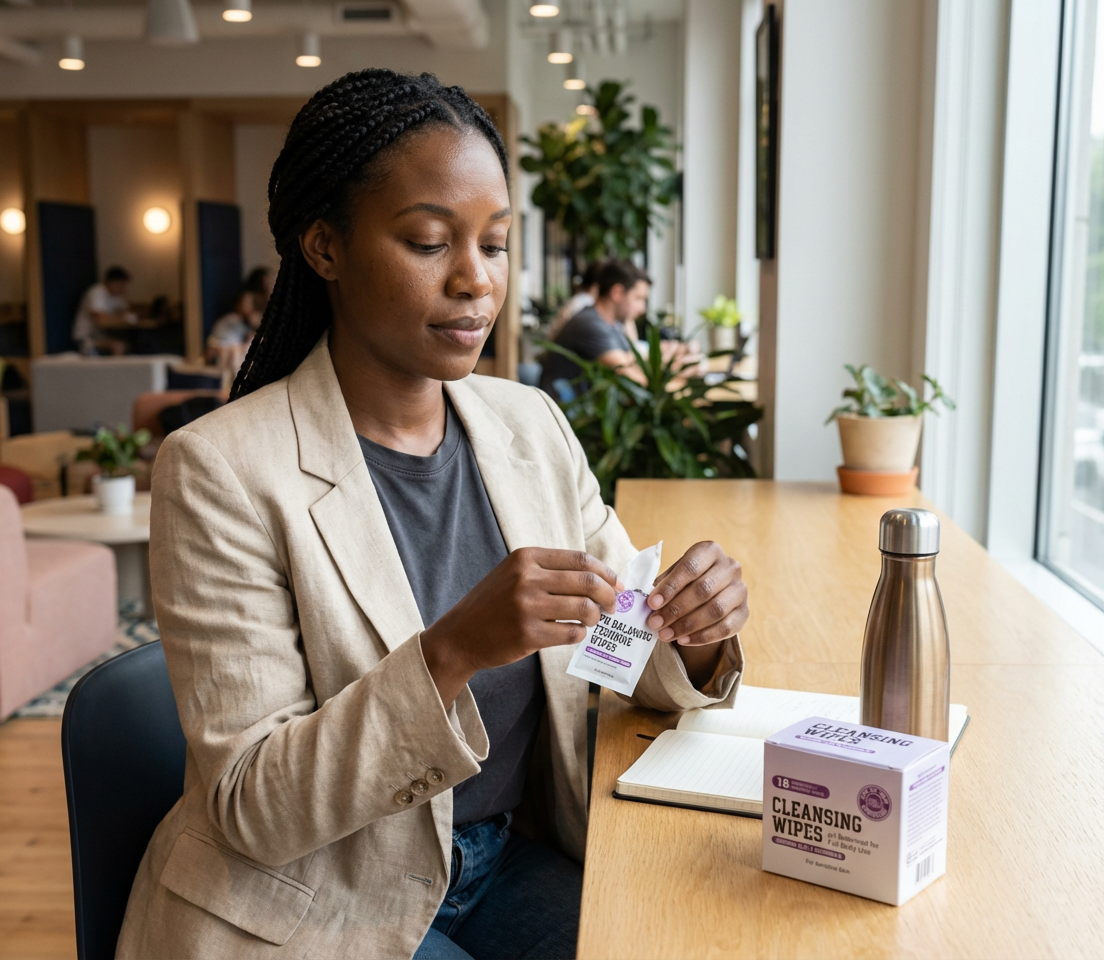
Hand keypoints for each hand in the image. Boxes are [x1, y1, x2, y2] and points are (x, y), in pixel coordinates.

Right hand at [421, 548, 622, 706]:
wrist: (460, 634)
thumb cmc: (493, 603)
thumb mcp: (514, 573)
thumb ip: (549, 570)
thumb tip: (598, 577)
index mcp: (526, 557)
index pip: (580, 559)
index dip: (606, 572)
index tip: (617, 584)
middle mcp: (526, 578)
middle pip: (587, 581)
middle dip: (608, 595)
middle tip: (612, 606)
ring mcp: (527, 607)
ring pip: (584, 608)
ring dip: (595, 616)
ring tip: (592, 620)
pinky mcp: (528, 634)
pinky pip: (571, 633)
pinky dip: (580, 634)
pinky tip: (575, 633)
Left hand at [645, 542, 747, 685]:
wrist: (713, 592)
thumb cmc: (686, 581)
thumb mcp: (674, 576)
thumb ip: (663, 586)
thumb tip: (647, 602)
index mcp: (710, 551)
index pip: (690, 567)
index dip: (670, 586)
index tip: (652, 603)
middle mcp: (730, 567)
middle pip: (703, 590)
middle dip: (675, 609)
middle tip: (655, 623)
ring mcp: (740, 589)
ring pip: (715, 610)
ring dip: (687, 625)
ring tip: (665, 634)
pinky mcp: (744, 612)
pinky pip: (725, 627)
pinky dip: (702, 636)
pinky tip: (683, 640)